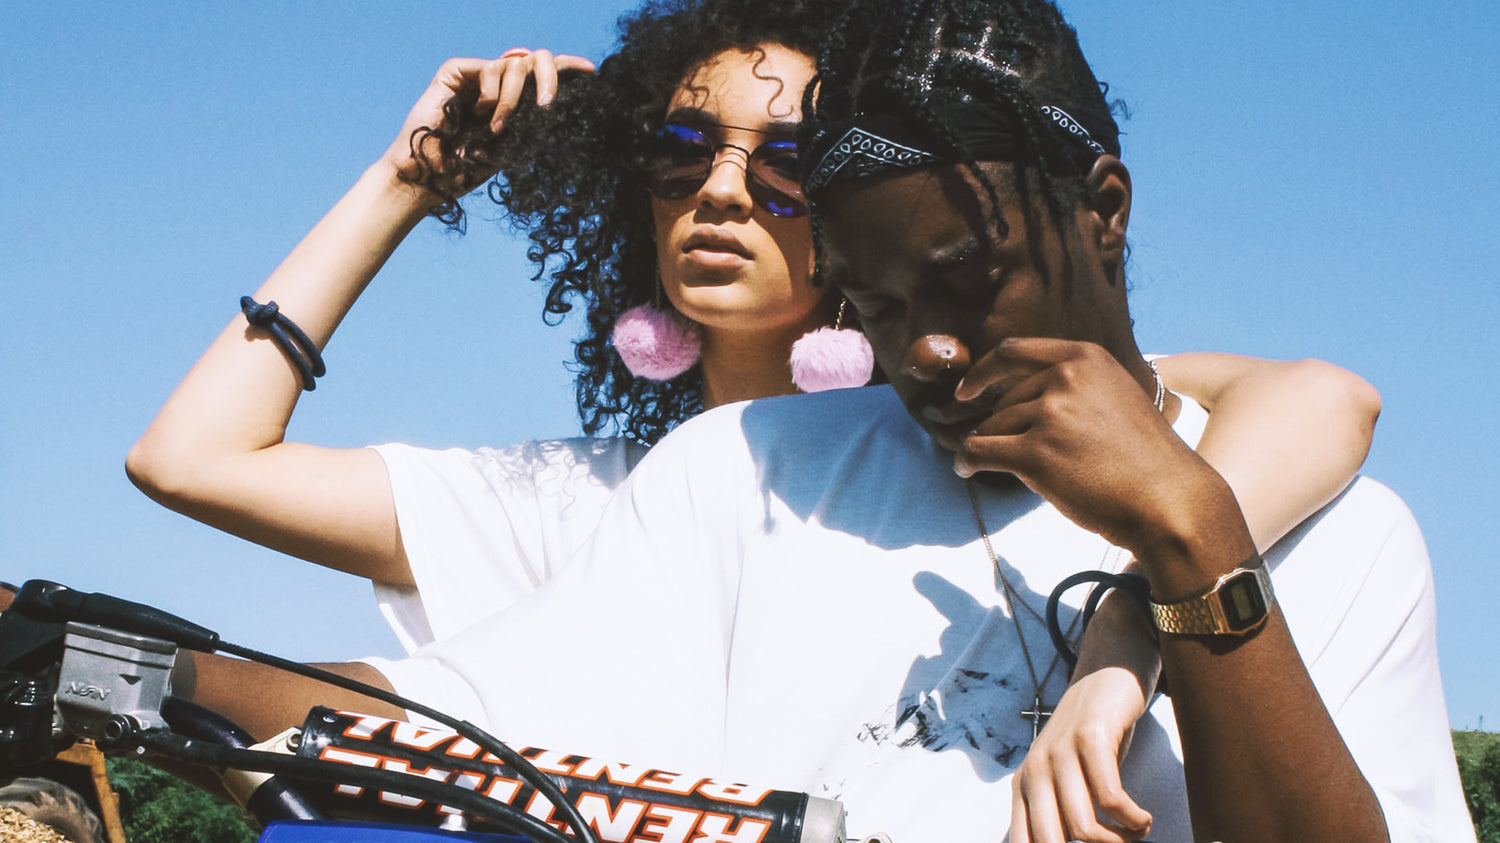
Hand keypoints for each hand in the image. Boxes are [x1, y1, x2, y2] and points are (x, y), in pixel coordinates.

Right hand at [380, 48, 595, 191]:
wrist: (434, 175)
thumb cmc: (472, 165)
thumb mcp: (516, 142)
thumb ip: (535, 118)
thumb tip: (561, 100)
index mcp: (515, 98)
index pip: (545, 72)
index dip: (568, 66)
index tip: (591, 71)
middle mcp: (498, 82)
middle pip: (535, 58)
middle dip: (548, 78)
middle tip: (547, 104)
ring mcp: (476, 74)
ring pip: (514, 65)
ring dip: (512, 100)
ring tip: (497, 128)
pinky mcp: (455, 69)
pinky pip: (490, 68)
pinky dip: (492, 95)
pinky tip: (480, 114)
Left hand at [950, 338, 1236, 561]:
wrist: (1169, 500)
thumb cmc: (1145, 459)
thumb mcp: (1116, 397)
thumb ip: (1075, 388)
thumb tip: (1018, 401)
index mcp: (1085, 358)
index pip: (1014, 351)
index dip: (984, 371)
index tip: (967, 389)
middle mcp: (1064, 378)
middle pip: (1004, 401)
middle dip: (1003, 427)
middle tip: (1017, 452)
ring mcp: (1050, 414)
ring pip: (992, 428)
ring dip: (992, 448)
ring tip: (1008, 469)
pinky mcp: (1035, 454)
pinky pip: (979, 452)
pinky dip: (967, 463)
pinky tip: (965, 472)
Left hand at [1009, 667, 1153, 842]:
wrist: (1105, 680)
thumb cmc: (1088, 739)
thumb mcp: (1063, 777)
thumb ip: (1057, 811)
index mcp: (1023, 784)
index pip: (1023, 840)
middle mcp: (1035, 770)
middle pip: (1051, 840)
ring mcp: (1060, 752)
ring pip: (1083, 827)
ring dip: (1118, 841)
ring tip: (1135, 833)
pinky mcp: (1090, 739)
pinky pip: (1111, 798)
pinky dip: (1132, 818)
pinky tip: (1142, 818)